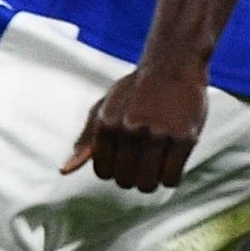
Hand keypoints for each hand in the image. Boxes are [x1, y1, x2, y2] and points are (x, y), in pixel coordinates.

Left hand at [62, 61, 206, 192]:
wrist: (173, 65)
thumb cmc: (134, 92)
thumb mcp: (104, 109)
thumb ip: (85, 141)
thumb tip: (64, 171)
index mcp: (107, 123)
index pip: (103, 172)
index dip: (115, 168)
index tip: (125, 154)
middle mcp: (130, 129)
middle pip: (125, 182)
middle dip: (134, 176)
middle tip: (144, 157)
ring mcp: (158, 134)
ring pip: (148, 185)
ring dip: (153, 180)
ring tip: (157, 160)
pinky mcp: (185, 138)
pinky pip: (171, 180)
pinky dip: (171, 177)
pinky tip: (171, 159)